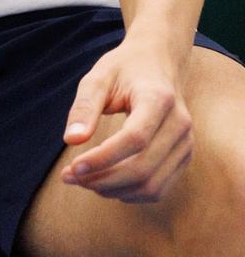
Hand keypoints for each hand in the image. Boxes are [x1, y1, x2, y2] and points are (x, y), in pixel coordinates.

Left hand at [59, 36, 194, 202]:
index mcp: (159, 100)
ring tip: (84, 182)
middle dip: (103, 180)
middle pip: (143, 168)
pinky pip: (160, 188)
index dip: (103, 158)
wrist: (158, 63)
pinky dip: (130, 193)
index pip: (134, 139)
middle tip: (69, 177)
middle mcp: (179, 125)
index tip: (73, 168)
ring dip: (114, 191)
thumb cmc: (124, 69)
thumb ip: (84, 107)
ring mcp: (186, 144)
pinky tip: (105, 184)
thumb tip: (71, 140)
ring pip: (152, 185)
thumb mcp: (98, 77)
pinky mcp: (184, 157)